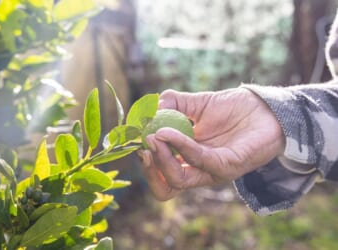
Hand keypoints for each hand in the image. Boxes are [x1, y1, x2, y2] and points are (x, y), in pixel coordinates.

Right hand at [138, 88, 284, 200]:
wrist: (265, 107)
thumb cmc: (233, 108)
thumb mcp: (196, 103)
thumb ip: (172, 104)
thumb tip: (148, 110)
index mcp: (189, 160)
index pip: (162, 176)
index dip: (147, 165)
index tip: (139, 141)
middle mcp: (199, 170)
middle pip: (166, 187)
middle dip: (150, 169)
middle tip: (144, 145)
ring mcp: (214, 170)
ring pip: (179, 180)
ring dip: (162, 158)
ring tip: (154, 136)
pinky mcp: (229, 165)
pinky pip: (200, 160)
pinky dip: (180, 146)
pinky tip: (168, 132)